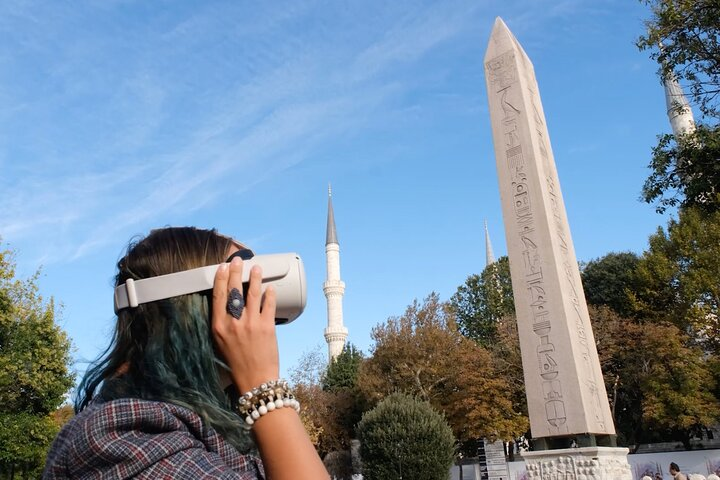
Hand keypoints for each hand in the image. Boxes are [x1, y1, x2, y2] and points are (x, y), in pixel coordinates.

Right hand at [211, 256, 278, 392]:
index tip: (222, 267)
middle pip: (233, 290)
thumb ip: (222, 324)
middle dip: (235, 272)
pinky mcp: (267, 326)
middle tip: (237, 261)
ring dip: (254, 278)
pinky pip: (268, 304)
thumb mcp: (220, 343)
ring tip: (256, 268)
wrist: (255, 380)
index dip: (220, 279)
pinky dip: (269, 294)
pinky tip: (270, 287)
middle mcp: (233, 323)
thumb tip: (226, 304)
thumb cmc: (236, 363)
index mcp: (218, 327)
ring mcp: (250, 323)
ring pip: (252, 293)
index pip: (217, 296)